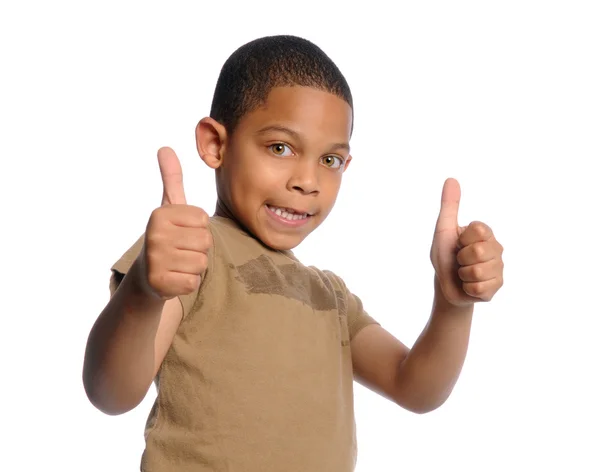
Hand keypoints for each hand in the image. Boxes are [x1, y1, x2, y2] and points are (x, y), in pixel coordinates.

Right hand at [137, 147, 211, 299]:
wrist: (146, 275)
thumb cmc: (166, 236)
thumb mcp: (169, 207)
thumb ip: (172, 178)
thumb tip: (165, 147)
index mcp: (160, 214)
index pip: (204, 221)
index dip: (198, 229)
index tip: (181, 232)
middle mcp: (155, 235)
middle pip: (205, 241)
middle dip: (198, 248)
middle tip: (179, 251)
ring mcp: (155, 261)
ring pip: (201, 263)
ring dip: (193, 266)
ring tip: (177, 264)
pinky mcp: (159, 284)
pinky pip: (193, 282)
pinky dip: (187, 283)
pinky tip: (174, 278)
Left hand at [430, 178, 503, 306]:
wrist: (445, 284)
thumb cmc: (445, 255)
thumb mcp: (443, 230)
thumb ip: (449, 206)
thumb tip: (451, 179)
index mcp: (485, 233)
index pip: (478, 230)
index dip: (462, 239)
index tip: (458, 243)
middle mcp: (496, 249)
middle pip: (478, 251)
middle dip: (460, 258)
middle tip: (459, 260)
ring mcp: (498, 269)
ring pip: (478, 271)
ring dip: (463, 274)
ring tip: (464, 272)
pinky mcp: (496, 287)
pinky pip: (479, 288)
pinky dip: (467, 288)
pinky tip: (468, 285)